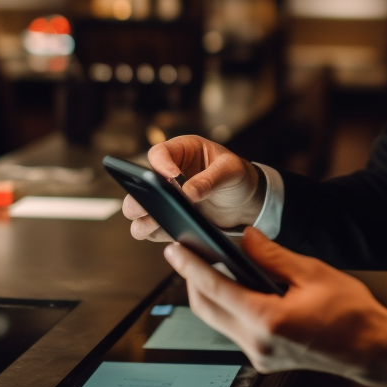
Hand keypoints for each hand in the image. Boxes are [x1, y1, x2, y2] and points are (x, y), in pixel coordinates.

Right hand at [122, 135, 266, 238]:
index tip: (172, 178)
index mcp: (181, 151)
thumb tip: (187, 193)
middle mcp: (167, 175)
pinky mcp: (168, 221)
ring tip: (158, 222)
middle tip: (150, 205)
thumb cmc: (237, 175)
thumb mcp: (230, 171)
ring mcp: (165, 200)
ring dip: (144, 219)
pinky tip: (170, 234)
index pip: (158, 154)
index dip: (160, 165)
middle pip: (140, 185)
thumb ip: (210, 179)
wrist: (247, 201)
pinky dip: (157, 234)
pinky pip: (152, 230)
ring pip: (139, 211)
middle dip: (140, 197)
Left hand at [164, 228, 386, 386]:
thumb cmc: (351, 313)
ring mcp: (259, 356)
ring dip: (210, 294)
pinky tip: (236, 287)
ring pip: (217, 321)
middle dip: (192, 280)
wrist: (371, 349)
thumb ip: (272, 255)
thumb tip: (244, 238)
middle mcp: (257, 344)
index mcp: (268, 320)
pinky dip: (228, 306)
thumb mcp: (312, 272)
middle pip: (206, 309)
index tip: (175, 249)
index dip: (190, 266)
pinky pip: (234, 329)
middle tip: (187, 253)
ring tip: (210, 265)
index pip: (215, 289)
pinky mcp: (264, 359)